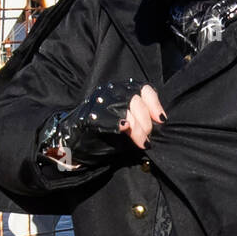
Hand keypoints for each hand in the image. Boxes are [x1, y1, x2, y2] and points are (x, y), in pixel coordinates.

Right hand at [39, 79, 164, 168]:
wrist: (75, 146)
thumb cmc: (105, 137)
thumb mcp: (129, 126)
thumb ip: (142, 122)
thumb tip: (159, 126)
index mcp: (121, 92)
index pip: (143, 89)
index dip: (154, 104)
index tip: (161, 120)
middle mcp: (110, 93)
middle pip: (136, 101)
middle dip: (146, 122)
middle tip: (147, 139)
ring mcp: (98, 103)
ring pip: (125, 109)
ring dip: (137, 128)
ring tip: (141, 142)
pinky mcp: (89, 116)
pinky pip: (107, 118)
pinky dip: (117, 123)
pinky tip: (123, 129)